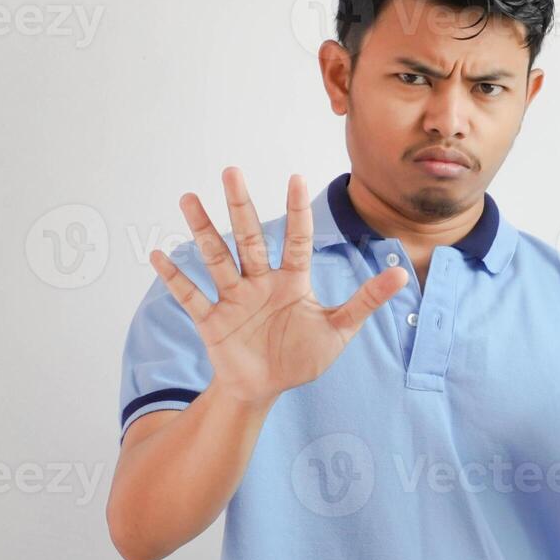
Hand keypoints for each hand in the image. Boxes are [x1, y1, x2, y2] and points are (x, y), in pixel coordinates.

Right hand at [150, 167, 409, 405]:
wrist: (265, 388)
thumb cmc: (301, 357)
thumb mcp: (338, 330)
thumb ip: (365, 301)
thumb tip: (401, 273)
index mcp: (290, 281)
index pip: (295, 240)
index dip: (296, 212)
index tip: (296, 178)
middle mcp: (259, 283)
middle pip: (248, 239)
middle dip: (240, 206)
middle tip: (231, 171)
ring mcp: (233, 299)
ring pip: (216, 259)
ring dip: (202, 231)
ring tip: (188, 199)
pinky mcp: (212, 321)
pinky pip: (191, 297)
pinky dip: (175, 278)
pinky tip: (158, 255)